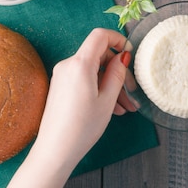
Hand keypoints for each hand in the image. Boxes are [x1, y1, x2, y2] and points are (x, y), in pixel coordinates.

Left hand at [33, 28, 134, 165]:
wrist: (55, 151)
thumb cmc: (82, 127)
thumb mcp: (107, 100)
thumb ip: (117, 73)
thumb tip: (122, 56)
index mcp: (80, 64)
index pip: (100, 36)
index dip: (118, 39)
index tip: (129, 53)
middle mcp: (68, 65)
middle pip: (99, 56)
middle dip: (118, 71)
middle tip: (132, 91)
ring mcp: (62, 76)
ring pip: (93, 71)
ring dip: (111, 85)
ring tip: (126, 108)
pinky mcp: (61, 87)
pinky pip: (84, 80)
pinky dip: (99, 89)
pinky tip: (111, 108)